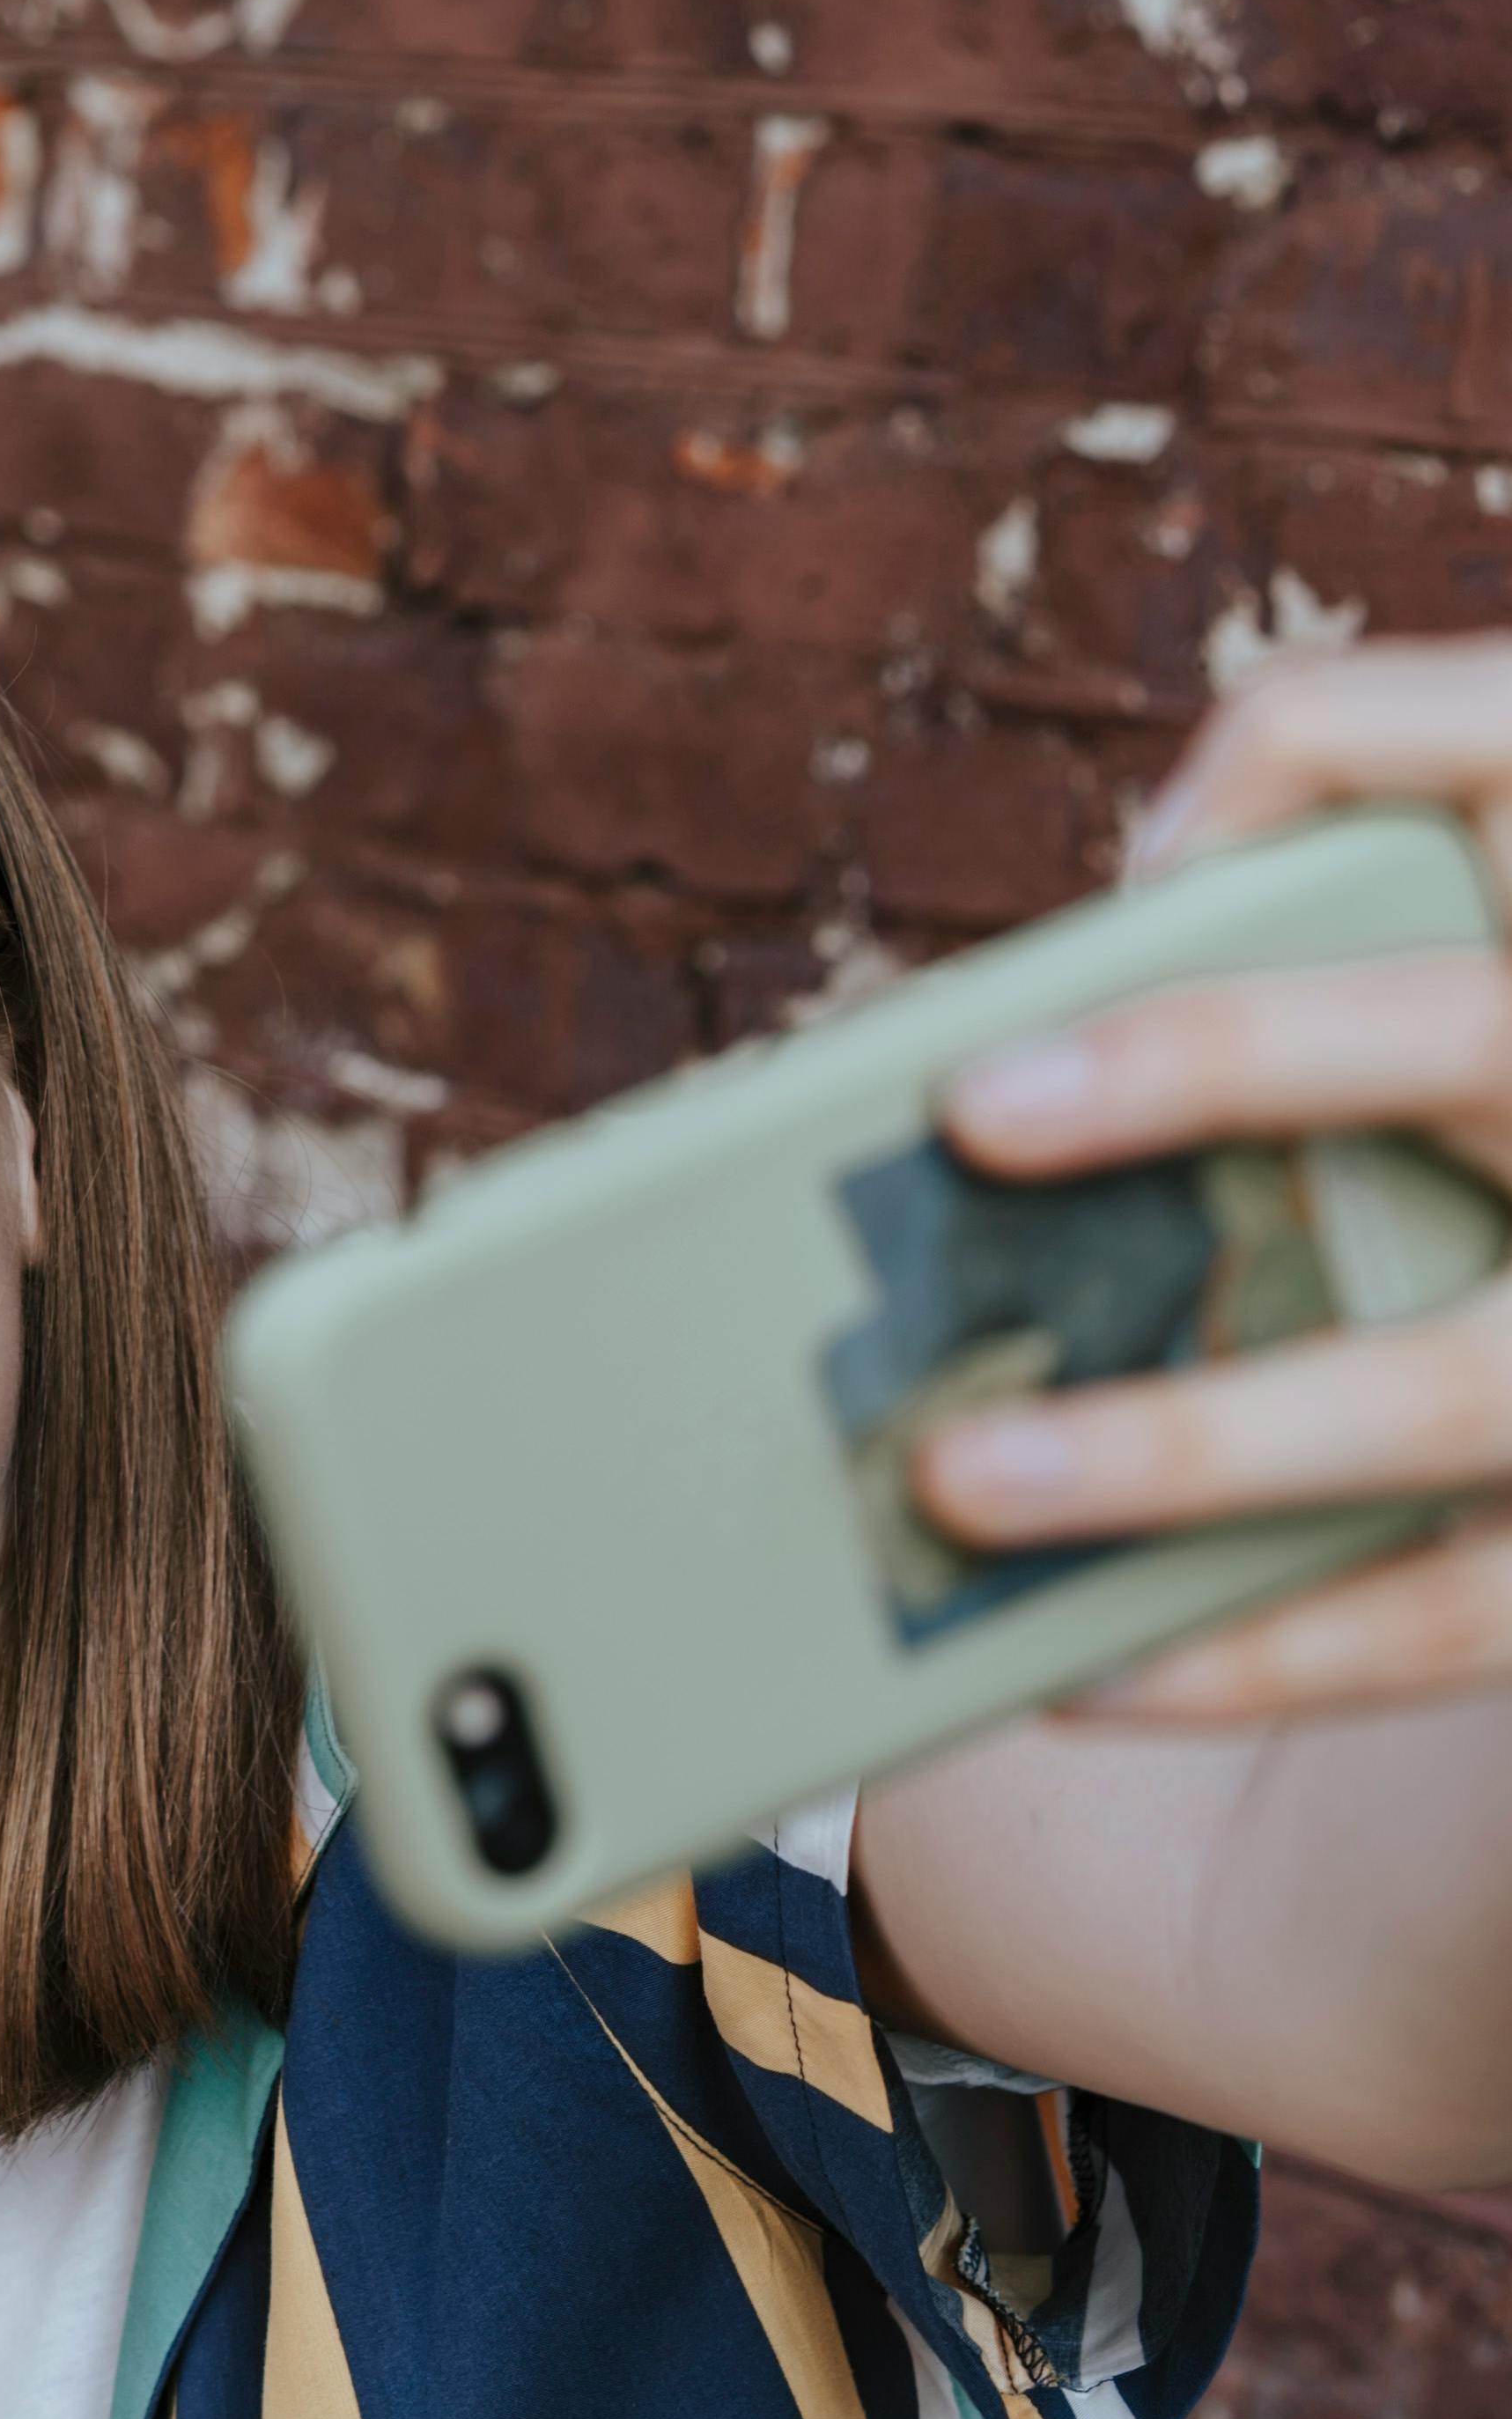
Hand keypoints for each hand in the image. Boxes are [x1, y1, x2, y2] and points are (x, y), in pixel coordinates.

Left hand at [913, 640, 1511, 1716]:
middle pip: (1477, 1042)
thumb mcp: (1454, 948)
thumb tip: (1122, 915)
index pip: (1492, 743)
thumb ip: (1322, 892)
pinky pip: (1461, 1613)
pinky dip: (1267, 1652)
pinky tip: (1084, 1675)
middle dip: (1232, 1058)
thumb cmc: (1476, 1110)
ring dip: (1193, 1444)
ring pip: (1450, 1395)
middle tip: (979, 1109)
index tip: (1141, 863)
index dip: (1311, 770)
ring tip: (960, 1477)